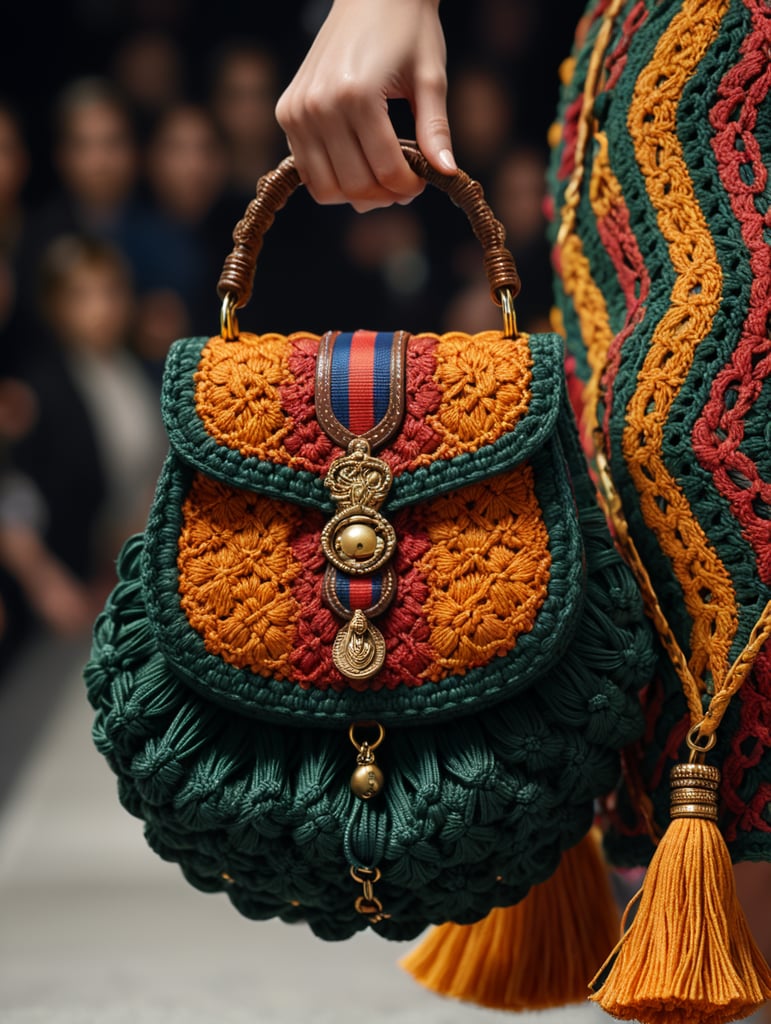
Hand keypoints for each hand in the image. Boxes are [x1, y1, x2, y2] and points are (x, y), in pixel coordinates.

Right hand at [276, 0, 455, 210]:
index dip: (409, 186)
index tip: (423, 180)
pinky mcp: (286, 113)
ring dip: (358, 194)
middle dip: (385, 195)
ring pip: (327, 188)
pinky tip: (358, 162)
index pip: (385, 170)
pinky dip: (334, 178)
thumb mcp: (430, 78)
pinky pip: (308, 171)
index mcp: (356, 94)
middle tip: (404, 183)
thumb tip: (448, 173)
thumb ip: (435, 129)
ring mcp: (297, 111)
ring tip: (381, 177)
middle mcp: (319, 105)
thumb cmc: (407, 31)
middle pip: (355, 186)